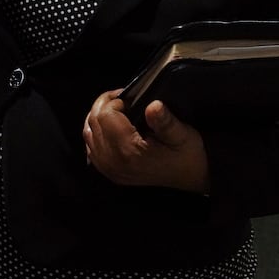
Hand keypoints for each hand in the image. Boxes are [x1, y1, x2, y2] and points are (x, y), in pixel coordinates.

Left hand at [82, 90, 210, 192]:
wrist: (189, 180)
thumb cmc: (186, 155)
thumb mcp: (183, 135)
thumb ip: (166, 121)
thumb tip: (153, 105)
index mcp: (129, 150)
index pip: (105, 115)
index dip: (113, 100)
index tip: (128, 97)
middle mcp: (114, 161)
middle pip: (93, 122)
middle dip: (104, 105)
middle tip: (121, 99)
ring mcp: (109, 169)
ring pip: (88, 134)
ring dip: (98, 118)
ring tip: (115, 110)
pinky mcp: (110, 173)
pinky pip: (91, 148)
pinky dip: (96, 133)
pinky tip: (109, 127)